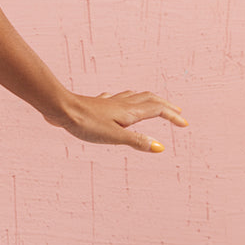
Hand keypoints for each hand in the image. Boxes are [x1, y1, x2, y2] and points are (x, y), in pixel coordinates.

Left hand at [49, 91, 188, 152]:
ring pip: (134, 97)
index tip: (184, 124)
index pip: (157, 110)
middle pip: (149, 99)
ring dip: (148, 100)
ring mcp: (109, 102)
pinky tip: (118, 101)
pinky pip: (116, 98)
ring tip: (154, 104)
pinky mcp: (97, 104)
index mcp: (129, 112)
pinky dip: (126, 99)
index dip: (172, 116)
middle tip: (177, 112)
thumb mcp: (114, 136)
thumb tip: (160, 147)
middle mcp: (121, 103)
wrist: (60, 108)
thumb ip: (137, 141)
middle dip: (165, 105)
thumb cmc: (85, 123)